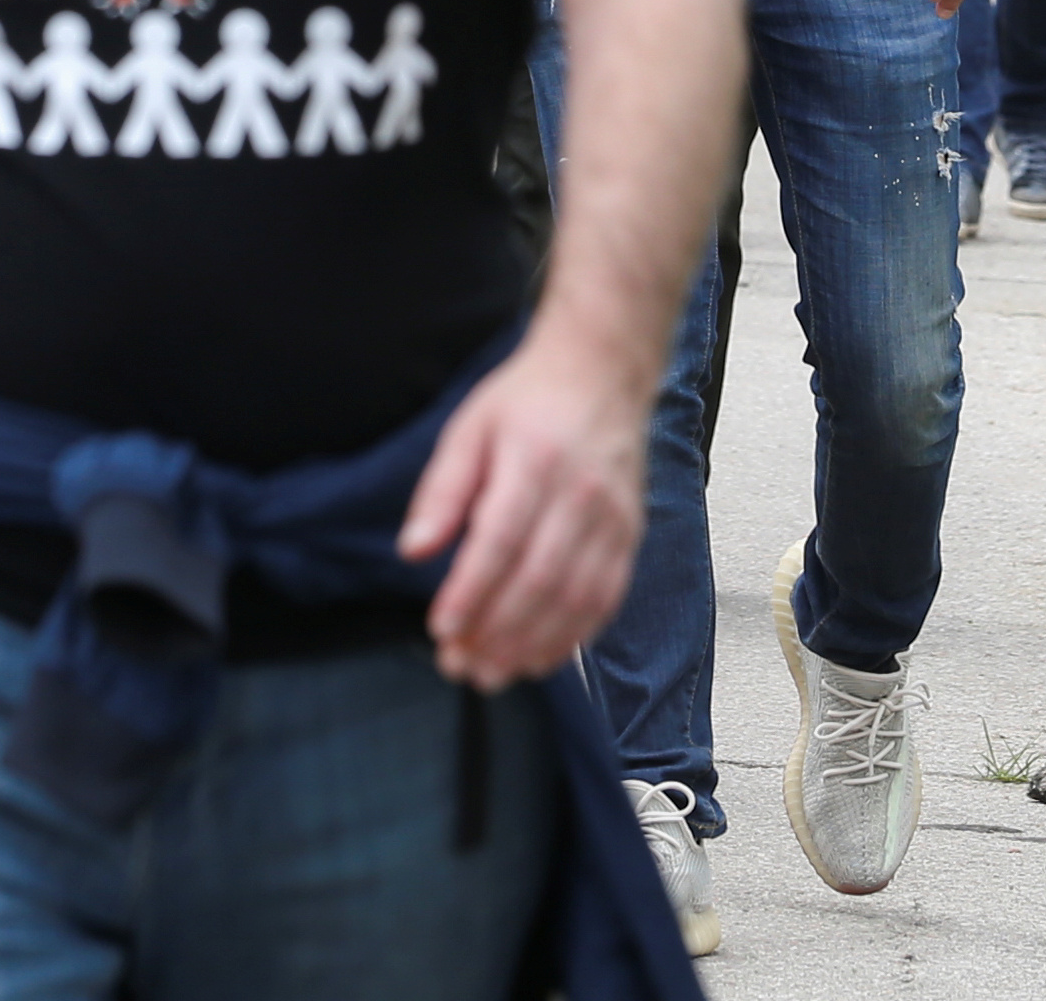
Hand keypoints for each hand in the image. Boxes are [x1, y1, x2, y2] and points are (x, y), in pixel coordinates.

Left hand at [398, 332, 647, 689]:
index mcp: (535, 459)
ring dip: (533, 646)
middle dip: (497, 633)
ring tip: (493, 674)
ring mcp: (613, 517)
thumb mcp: (469, 428)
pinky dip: (574, 637)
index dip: (472, 592)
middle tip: (460, 667)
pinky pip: (607, 599)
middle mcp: (581, 492)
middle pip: (540, 579)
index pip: (501, 539)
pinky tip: (540, 657)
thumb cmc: (528, 400)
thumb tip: (414, 550)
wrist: (602, 371)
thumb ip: (442, 491)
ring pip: (577, 598)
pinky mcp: (630, 534)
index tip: (442, 630)